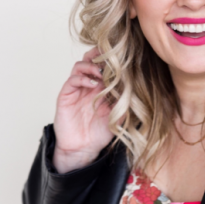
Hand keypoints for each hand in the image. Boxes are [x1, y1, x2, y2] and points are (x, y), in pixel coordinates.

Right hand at [52, 46, 114, 172]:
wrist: (83, 148)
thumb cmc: (101, 132)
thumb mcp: (119, 115)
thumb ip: (126, 102)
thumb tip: (138, 89)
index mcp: (102, 85)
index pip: (105, 65)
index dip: (112, 59)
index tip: (122, 58)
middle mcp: (89, 83)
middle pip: (91, 59)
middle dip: (99, 55)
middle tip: (109, 58)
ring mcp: (77, 88)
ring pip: (80, 65)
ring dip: (91, 65)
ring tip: (101, 72)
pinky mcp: (66, 95)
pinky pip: (72, 80)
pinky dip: (82, 78)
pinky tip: (92, 84)